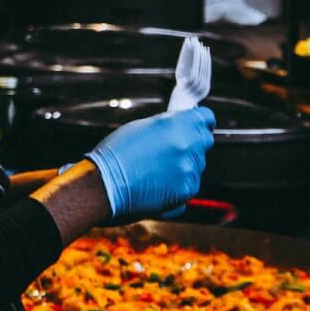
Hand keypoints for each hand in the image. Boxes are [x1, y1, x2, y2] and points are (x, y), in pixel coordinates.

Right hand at [87, 107, 215, 219]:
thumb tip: (180, 124)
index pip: (206, 118)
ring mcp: (189, 171)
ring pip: (197, 165)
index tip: (198, 124)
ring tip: (157, 169)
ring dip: (184, 165)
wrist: (103, 185)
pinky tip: (158, 184)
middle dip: (193, 142)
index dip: (201, 120)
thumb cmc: (116, 154)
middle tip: (174, 148)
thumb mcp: (143, 126)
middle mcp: (189, 147)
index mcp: (178, 125)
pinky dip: (179, 185)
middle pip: (205, 141)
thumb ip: (168, 124)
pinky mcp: (185, 192)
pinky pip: (190, 184)